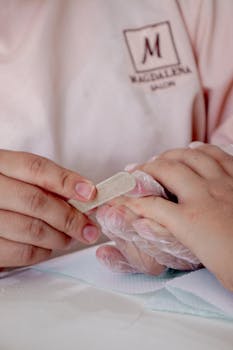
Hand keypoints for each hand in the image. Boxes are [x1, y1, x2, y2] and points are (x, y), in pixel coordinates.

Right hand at [0, 150, 99, 266]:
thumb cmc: (5, 191)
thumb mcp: (18, 177)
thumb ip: (47, 183)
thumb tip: (85, 195)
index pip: (35, 167)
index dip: (66, 181)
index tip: (90, 193)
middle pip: (36, 201)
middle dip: (70, 217)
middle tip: (89, 228)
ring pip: (31, 229)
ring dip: (60, 237)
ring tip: (72, 237)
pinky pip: (21, 253)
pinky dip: (43, 252)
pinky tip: (49, 247)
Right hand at [104, 144, 232, 290]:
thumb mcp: (204, 260)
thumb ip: (176, 237)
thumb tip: (153, 224)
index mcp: (192, 222)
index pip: (150, 205)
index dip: (132, 201)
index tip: (122, 200)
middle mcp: (205, 196)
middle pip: (166, 170)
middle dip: (145, 169)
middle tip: (135, 172)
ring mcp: (224, 183)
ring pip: (190, 155)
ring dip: (170, 154)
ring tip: (160, 158)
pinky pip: (217, 154)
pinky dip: (200, 149)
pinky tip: (193, 149)